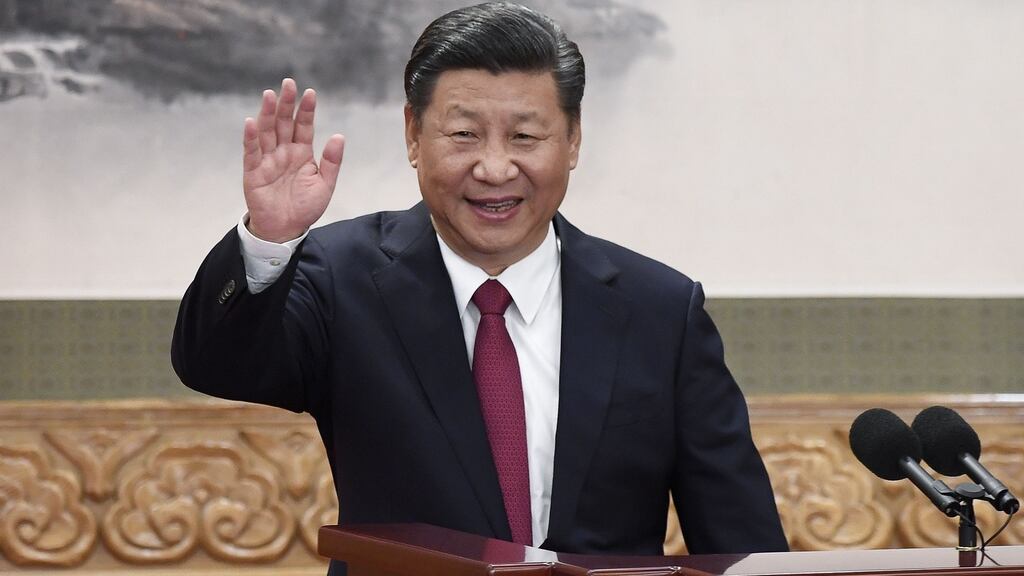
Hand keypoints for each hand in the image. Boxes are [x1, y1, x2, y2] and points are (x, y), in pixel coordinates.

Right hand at [242, 78, 344, 242]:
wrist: (286, 229)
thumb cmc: (305, 208)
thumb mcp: (325, 185)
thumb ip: (331, 161)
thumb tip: (339, 136)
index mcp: (302, 153)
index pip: (303, 126)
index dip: (306, 110)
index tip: (310, 93)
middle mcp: (284, 152)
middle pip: (284, 123)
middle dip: (286, 104)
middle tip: (288, 83)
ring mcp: (268, 160)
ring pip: (267, 132)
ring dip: (267, 113)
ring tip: (270, 95)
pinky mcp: (253, 172)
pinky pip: (251, 152)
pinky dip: (251, 138)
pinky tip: (252, 122)